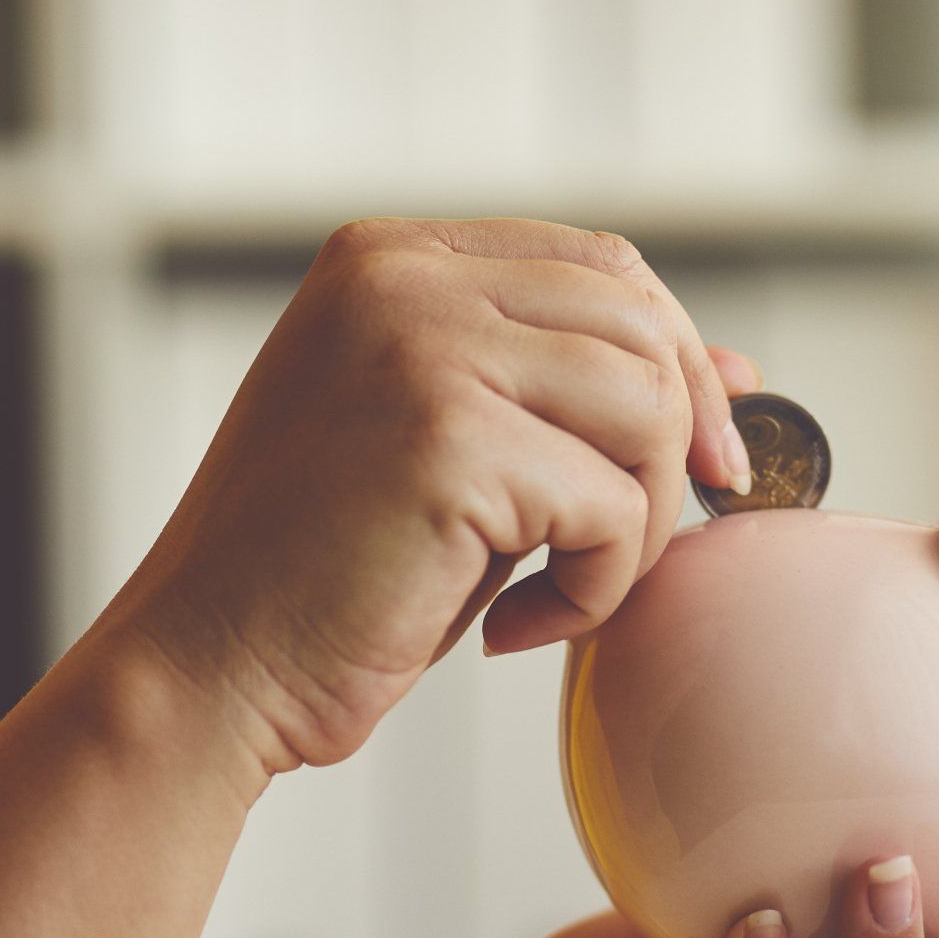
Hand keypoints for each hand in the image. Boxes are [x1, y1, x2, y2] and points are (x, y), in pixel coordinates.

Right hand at [101, 216, 755, 770]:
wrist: (205, 674)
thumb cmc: (318, 587)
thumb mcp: (450, 460)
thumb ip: (561, 399)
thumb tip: (733, 375)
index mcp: (388, 263)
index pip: (597, 264)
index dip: (674, 359)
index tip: (696, 461)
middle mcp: (402, 279)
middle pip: (638, 320)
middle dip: (673, 444)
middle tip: (634, 550)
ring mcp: (420, 348)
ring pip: (643, 406)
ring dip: (633, 527)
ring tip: (559, 594)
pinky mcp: (446, 441)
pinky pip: (612, 506)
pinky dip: (593, 589)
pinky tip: (512, 629)